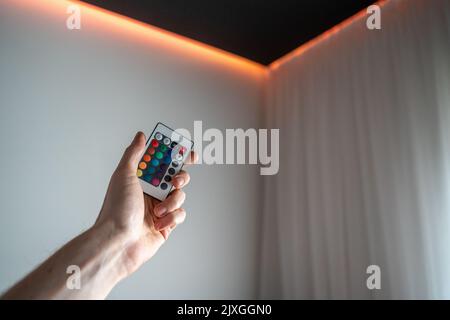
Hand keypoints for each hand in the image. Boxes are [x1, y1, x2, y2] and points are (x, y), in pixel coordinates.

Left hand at [95, 132, 197, 275]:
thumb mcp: (124, 175)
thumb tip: (140, 136)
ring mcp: (159, 208)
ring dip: (171, 202)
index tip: (184, 149)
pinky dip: (172, 217)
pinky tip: (159, 222)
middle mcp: (150, 192)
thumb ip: (134, 154)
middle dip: (179, 178)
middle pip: (175, 176)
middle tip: (174, 181)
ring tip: (158, 209)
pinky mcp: (166, 224)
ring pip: (180, 196)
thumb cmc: (117, 210)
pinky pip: (180, 214)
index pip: (160, 161)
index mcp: (140, 179)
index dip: (174, 154)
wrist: (119, 242)